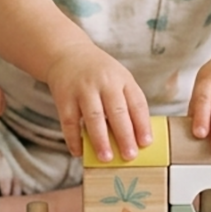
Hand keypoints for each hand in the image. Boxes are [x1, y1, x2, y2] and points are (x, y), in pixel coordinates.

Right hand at [44, 44, 153, 162]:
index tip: (146, 143)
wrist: (68, 54)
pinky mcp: (64, 98)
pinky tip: (79, 152)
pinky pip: (69, 122)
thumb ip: (127, 103)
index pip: (136, 102)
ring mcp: (83, 90)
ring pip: (93, 117)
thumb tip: (136, 138)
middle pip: (117, 111)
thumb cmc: (100, 73)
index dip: (142, 124)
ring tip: (106, 158)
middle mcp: (104, 82)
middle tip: (130, 156)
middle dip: (124, 135)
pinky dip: (74, 139)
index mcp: (122, 79)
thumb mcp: (119, 78)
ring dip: (100, 139)